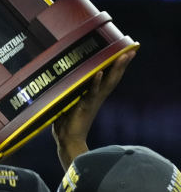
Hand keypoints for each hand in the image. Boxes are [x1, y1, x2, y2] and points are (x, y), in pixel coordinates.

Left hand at [51, 48, 134, 164]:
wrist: (68, 141)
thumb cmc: (66, 124)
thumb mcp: (69, 104)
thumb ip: (70, 94)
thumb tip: (60, 82)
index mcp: (94, 96)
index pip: (108, 78)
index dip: (116, 66)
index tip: (125, 53)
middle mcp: (96, 98)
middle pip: (113, 78)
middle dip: (121, 64)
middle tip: (131, 50)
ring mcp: (92, 102)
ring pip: (107, 83)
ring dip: (115, 69)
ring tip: (123, 56)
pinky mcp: (85, 107)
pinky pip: (91, 93)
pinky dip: (95, 83)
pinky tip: (99, 73)